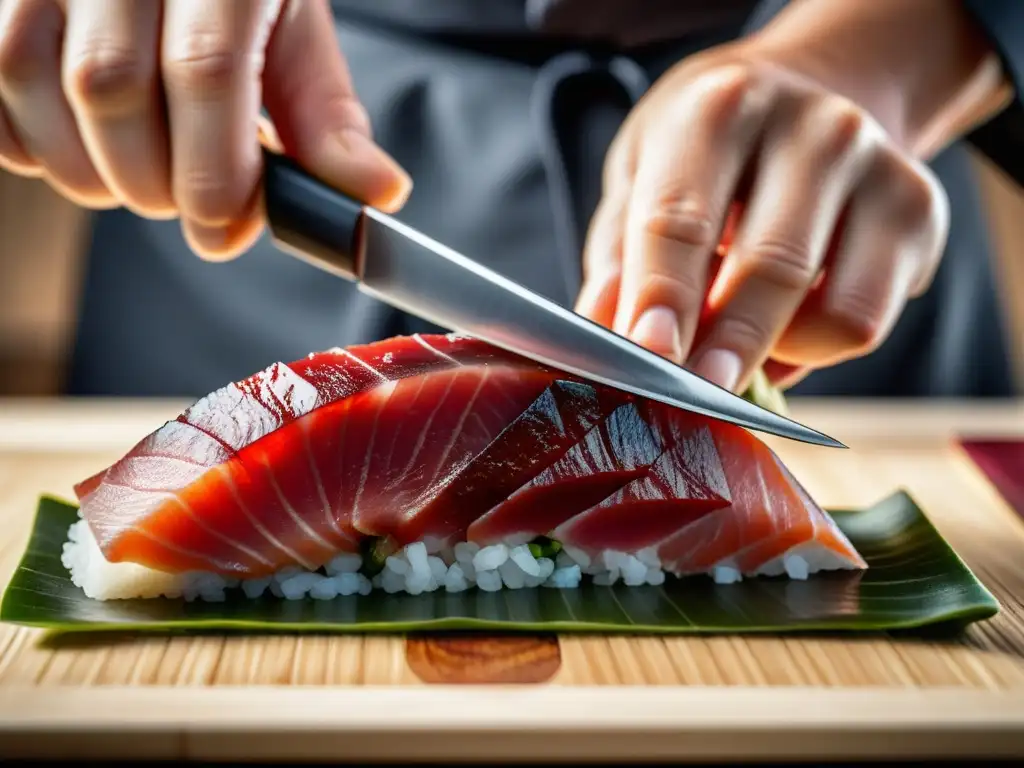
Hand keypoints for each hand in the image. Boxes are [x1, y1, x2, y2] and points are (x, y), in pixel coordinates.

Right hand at [0, 0, 411, 259]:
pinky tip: (75, 143)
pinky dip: (25, 138)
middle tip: (183, 198)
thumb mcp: (290, 26)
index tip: (225, 229)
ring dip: (86, 169)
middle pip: (110, 86)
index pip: (205, 70)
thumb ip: (324, 116)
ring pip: (32, 82)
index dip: (215, 172)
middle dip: (150, 180)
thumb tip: (377, 193)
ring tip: (134, 173)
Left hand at [576, 0, 1004, 392]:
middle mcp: (811, 128)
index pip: (683, 218)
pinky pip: (865, 322)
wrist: (798, 97)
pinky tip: (783, 324)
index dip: (662, 296)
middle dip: (727, 346)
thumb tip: (611, 335)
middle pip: (770, 267)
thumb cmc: (700, 156)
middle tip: (691, 400)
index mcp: (718, 110)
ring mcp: (877, 166)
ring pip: (834, 311)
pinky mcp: (918, 212)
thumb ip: (620, 258)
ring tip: (734, 338)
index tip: (647, 356)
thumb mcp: (640, 180)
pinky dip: (815, 347)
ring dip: (774, 351)